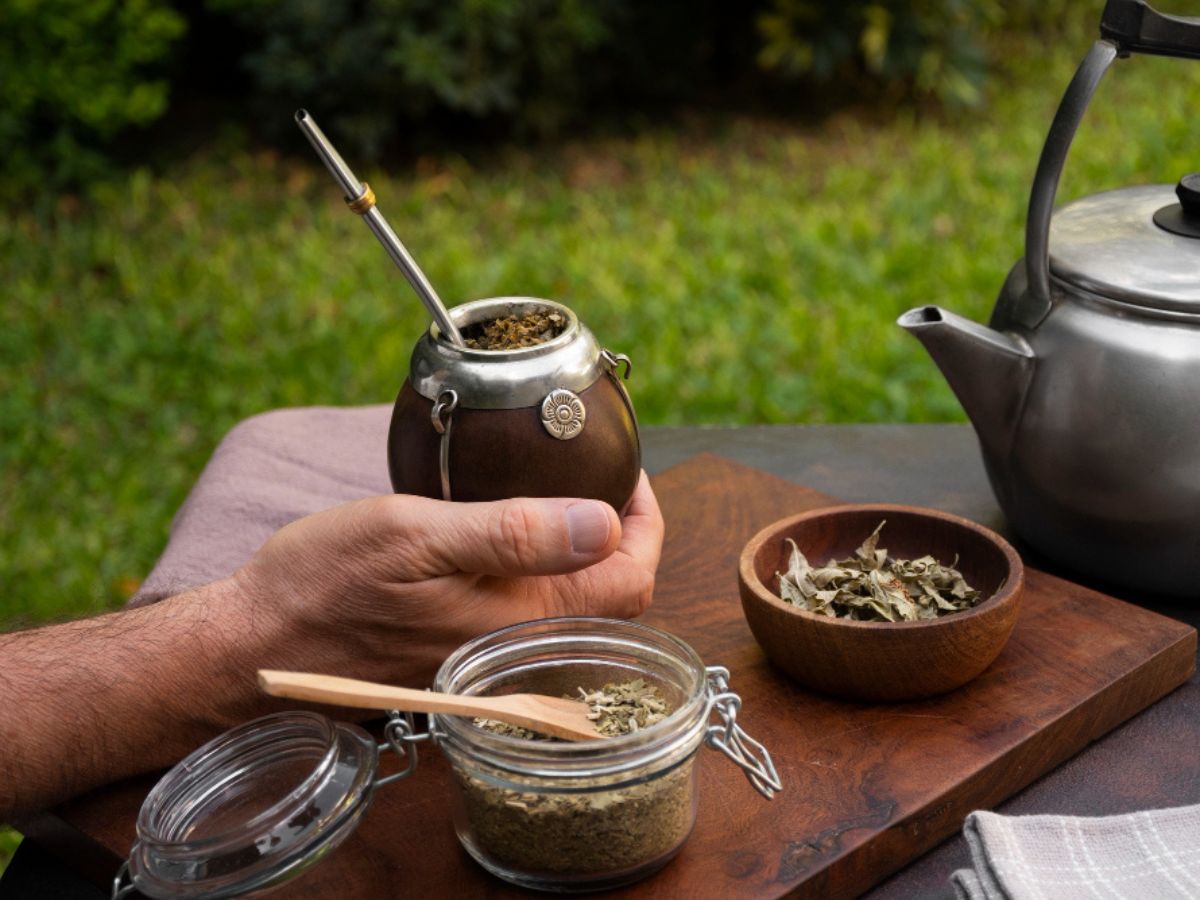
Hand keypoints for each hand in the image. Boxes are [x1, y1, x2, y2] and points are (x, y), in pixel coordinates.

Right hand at [234, 472, 664, 686]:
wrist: (255, 643)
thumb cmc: (324, 584)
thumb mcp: (415, 537)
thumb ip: (512, 532)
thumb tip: (605, 524)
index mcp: (519, 619)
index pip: (630, 580)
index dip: (647, 523)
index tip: (628, 472)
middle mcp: (516, 647)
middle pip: (612, 595)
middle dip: (625, 533)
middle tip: (603, 475)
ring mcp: (490, 653)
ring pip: (573, 602)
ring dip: (585, 548)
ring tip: (566, 491)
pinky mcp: (462, 649)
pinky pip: (528, 606)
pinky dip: (543, 563)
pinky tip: (512, 526)